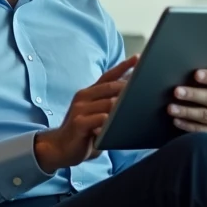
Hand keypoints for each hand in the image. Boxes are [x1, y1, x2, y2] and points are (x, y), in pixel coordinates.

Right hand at [34, 56, 136, 172]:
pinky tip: (120, 124)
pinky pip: (99, 119)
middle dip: (129, 86)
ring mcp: (80, 109)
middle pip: (110, 87)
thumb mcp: (98, 114)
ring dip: (123, 105)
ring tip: (139, 105)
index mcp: (89, 93)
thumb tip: (133, 94)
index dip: (123, 66)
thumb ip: (110, 104)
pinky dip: (110, 120)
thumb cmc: (85, 131)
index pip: (108, 76)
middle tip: (146, 86)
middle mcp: (84, 97)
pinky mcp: (79, 123)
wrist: (61, 148)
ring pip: (108, 103)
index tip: (138, 58)